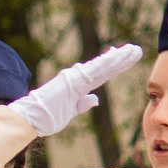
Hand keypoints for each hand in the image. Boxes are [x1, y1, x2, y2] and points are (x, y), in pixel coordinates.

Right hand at [11, 44, 140, 137]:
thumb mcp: (70, 111)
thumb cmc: (47, 117)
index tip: (124, 57)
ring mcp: (76, 77)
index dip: (114, 66)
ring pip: (102, 66)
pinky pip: (94, 71)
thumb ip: (82, 103)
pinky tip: (118, 55)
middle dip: (122, 58)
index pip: (101, 74)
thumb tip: (95, 99)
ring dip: (119, 58)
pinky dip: (107, 62)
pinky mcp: (74, 80)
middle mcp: (78, 77)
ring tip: (133, 50)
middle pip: (105, 67)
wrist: (31, 119)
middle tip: (136, 49)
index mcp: (78, 86)